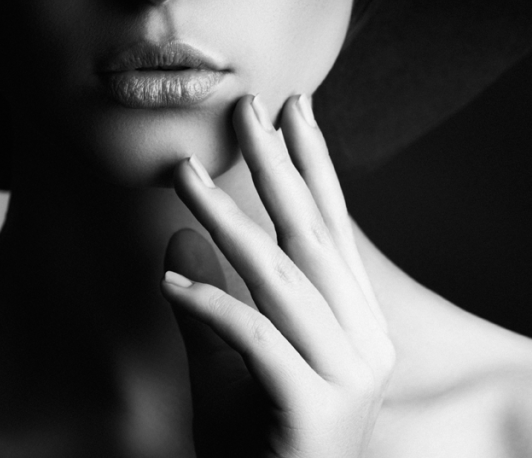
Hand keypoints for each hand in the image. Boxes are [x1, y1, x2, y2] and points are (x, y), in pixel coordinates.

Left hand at [161, 94, 394, 457]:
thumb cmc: (259, 449)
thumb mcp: (224, 370)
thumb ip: (207, 308)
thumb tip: (178, 241)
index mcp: (356, 326)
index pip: (333, 232)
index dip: (313, 167)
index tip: (293, 112)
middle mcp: (363, 343)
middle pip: (313, 239)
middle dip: (279, 167)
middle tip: (248, 108)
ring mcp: (346, 377)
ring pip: (281, 279)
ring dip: (228, 221)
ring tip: (183, 175)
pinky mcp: (312, 409)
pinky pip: (256, 340)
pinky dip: (212, 305)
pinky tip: (168, 281)